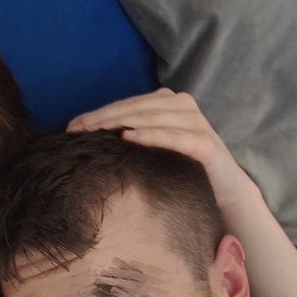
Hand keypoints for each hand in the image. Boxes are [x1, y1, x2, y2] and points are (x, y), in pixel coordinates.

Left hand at [67, 89, 252, 212]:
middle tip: (76, 130)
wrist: (225, 192)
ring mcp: (197, 122)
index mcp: (169, 103)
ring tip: (96, 131)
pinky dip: (151, 135)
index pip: (128, 104)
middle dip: (104, 117)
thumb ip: (134, 136)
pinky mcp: (206, 144)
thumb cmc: (183, 170)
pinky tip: (128, 138)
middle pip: (137, 107)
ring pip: (153, 116)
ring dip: (122, 121)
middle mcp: (184, 106)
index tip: (71, 127)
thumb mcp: (155, 150)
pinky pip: (175, 136)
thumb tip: (92, 137)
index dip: (99, 113)